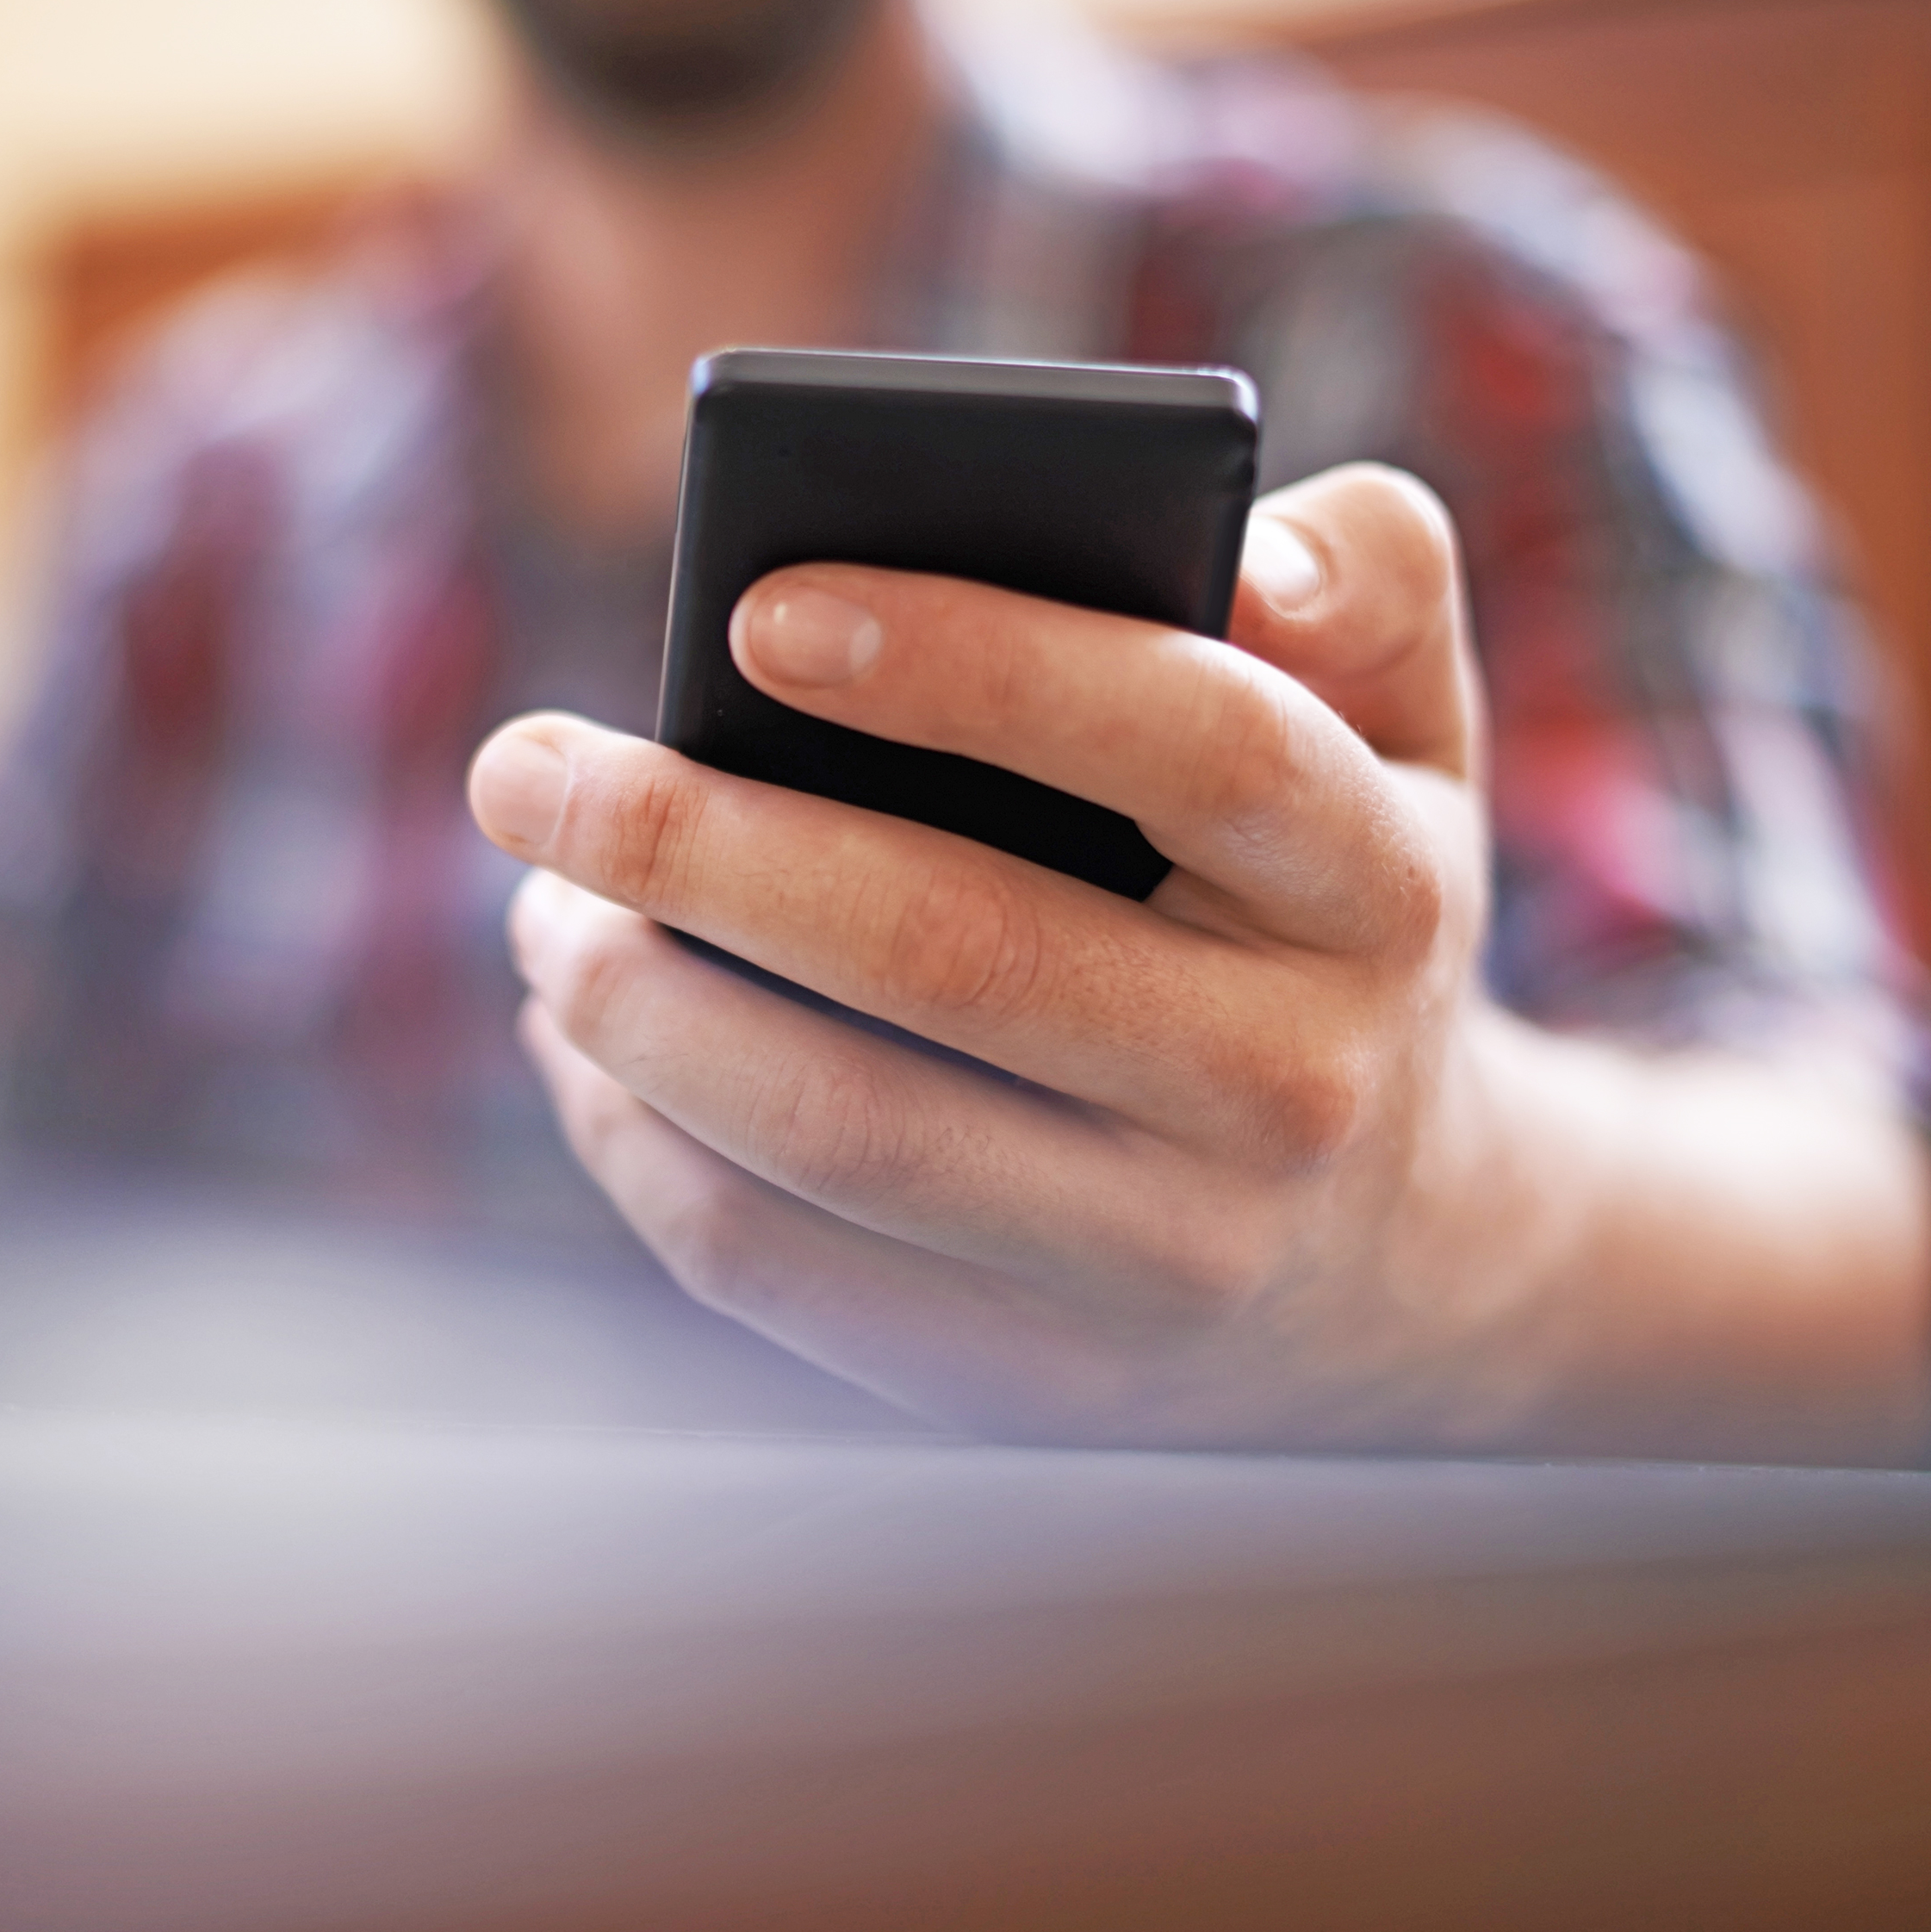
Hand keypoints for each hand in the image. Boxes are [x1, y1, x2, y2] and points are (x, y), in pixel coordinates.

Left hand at [466, 467, 1930, 1452]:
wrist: (1402, 1264)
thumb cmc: (1327, 919)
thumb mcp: (1406, 739)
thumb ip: (1364, 579)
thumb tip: (1257, 549)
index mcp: (1375, 887)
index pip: (1189, 741)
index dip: (971, 664)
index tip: (756, 611)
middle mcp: (1293, 1088)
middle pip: (954, 950)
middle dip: (696, 847)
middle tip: (524, 773)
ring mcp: (1166, 1259)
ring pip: (841, 1131)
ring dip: (636, 1012)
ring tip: (540, 914)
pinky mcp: (1038, 1382)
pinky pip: (787, 1269)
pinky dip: (643, 1152)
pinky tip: (586, 1053)